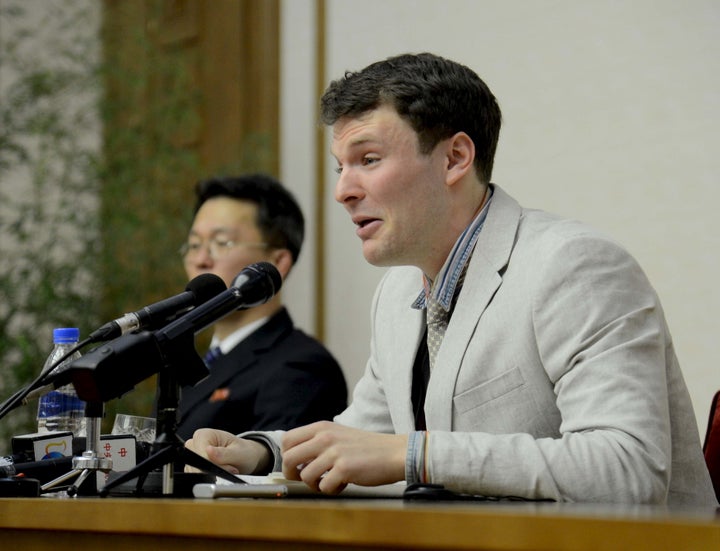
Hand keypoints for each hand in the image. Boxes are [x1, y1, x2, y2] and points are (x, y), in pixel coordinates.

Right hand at [184, 428, 270, 474]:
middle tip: (231, 468)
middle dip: (214, 470)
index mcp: (204, 434)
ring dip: (212, 475)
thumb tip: (208, 451)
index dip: (213, 465)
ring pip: (196, 472)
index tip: (229, 468)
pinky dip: (210, 478)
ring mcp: (194, 455)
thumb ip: (224, 453)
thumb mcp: (238, 452)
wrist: (246, 457)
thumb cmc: (243, 451)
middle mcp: (195, 443)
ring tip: (228, 469)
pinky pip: (198, 477)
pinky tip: (221, 473)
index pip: (200, 454)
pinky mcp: (195, 466)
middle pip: (196, 464)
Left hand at [280, 421, 407, 494]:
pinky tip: (343, 484)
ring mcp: (334, 452)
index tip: (296, 466)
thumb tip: (295, 459)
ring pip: (305, 476)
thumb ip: (318, 442)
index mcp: (322, 427)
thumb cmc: (367, 448)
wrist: (394, 452)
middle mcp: (325, 437)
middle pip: (288, 458)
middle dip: (292, 474)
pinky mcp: (344, 468)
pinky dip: (332, 490)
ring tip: (331, 481)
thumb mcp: (338, 435)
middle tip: (307, 479)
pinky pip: (324, 486)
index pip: (287, 440)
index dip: (286, 457)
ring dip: (315, 484)